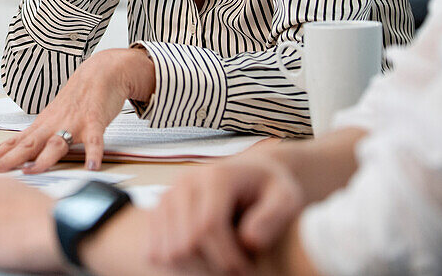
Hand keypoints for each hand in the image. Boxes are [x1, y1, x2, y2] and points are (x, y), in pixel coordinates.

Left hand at [0, 48, 153, 173]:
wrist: (100, 71)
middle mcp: (52, 126)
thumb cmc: (76, 98)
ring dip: (42, 159)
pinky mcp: (94, 122)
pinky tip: (91, 167)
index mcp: (41, 126)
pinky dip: (93, 153)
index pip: (12, 143)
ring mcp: (73, 123)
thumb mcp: (52, 118)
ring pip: (55, 144)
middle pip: (26, 146)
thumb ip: (38, 137)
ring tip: (30, 172)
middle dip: (7, 159)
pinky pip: (94, 140)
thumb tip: (19, 153)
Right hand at [148, 154, 304, 274]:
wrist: (250, 175)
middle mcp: (185, 183)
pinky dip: (176, 266)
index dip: (226, 258)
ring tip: (221, 267)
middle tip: (237, 273)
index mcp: (215, 177)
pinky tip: (202, 264)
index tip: (247, 272)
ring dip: (194, 270)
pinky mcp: (159, 212)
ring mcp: (167, 197)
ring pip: (167, 250)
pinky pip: (155, 251)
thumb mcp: (286, 197)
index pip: (207, 226)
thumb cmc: (271, 189)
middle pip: (184, 242)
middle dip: (212, 268)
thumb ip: (274, 216)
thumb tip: (249, 241)